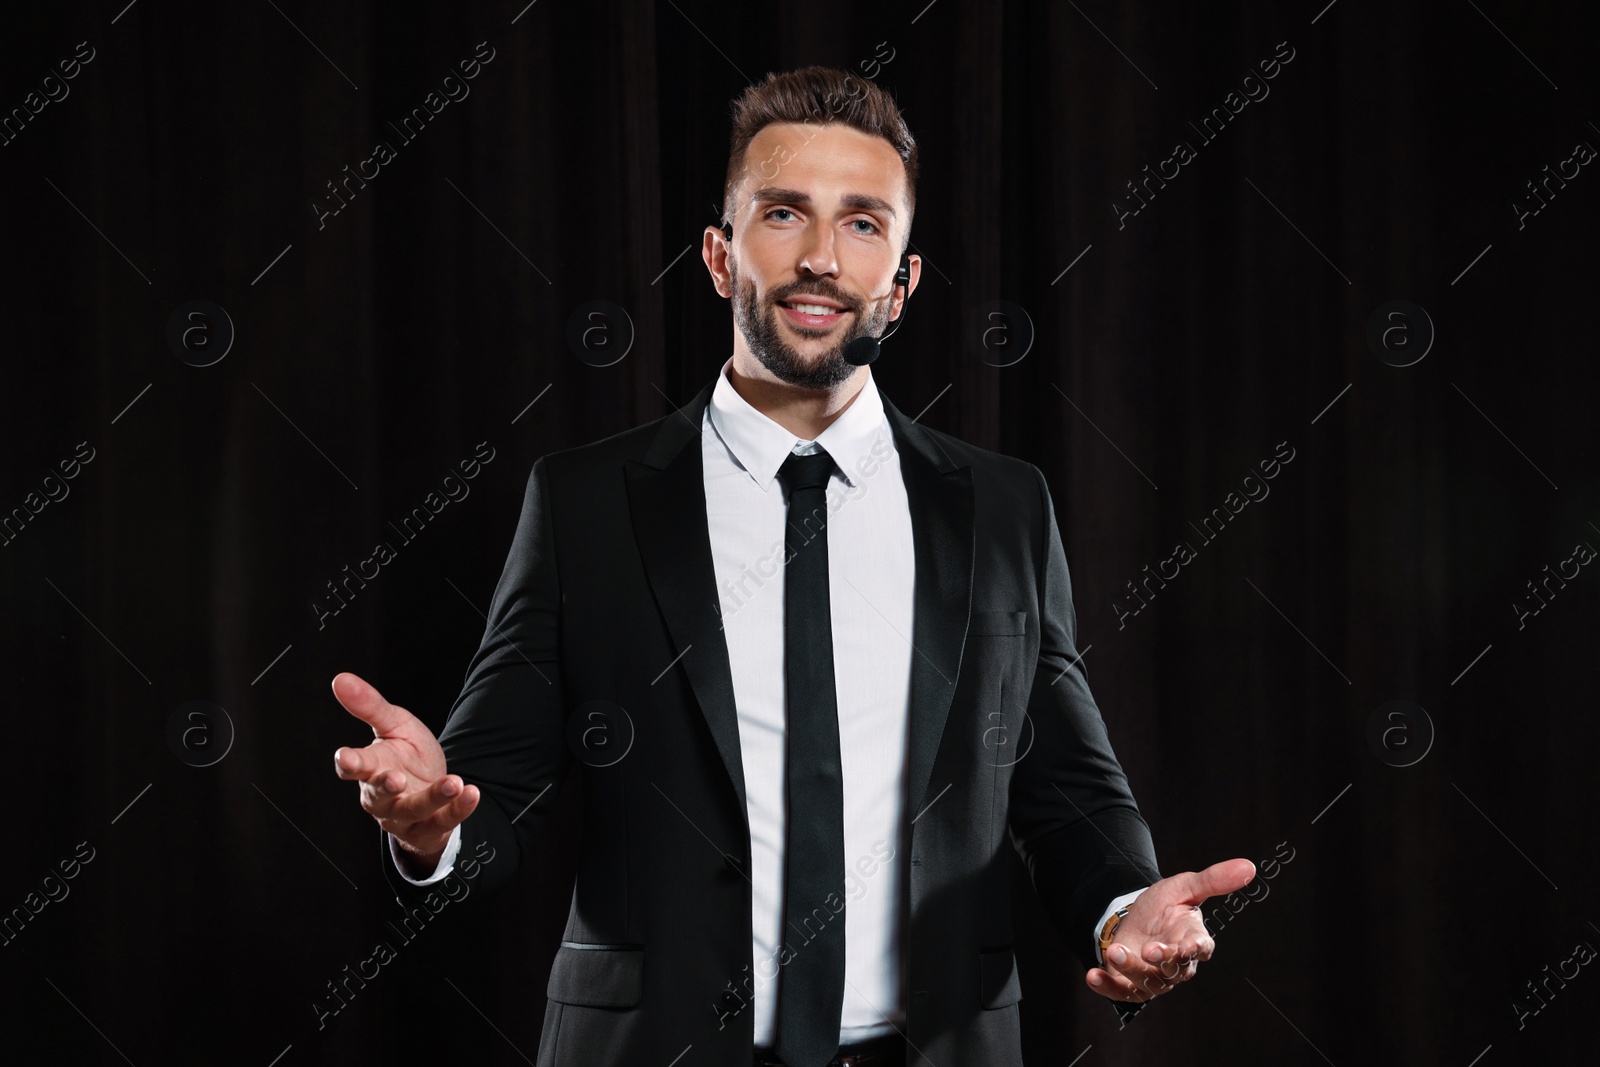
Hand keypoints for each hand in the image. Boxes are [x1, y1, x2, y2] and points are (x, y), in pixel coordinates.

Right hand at [330, 672, 478, 865]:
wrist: (434, 785)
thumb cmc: (406, 755)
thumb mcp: (393, 724)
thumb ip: (370, 706)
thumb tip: (340, 679)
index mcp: (370, 768)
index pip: (353, 767)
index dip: (348, 763)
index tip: (345, 757)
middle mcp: (381, 797)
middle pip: (377, 796)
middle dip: (385, 788)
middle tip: (396, 779)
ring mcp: (404, 816)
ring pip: (413, 810)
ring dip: (432, 797)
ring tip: (453, 783)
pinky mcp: (428, 829)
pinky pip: (443, 822)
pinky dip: (458, 809)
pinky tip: (470, 793)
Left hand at [1085, 857, 1255, 1003]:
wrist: (1132, 916)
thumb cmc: (1163, 905)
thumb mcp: (1184, 886)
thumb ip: (1214, 880)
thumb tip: (1249, 866)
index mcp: (1193, 940)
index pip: (1200, 949)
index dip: (1195, 950)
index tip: (1189, 947)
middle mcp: (1176, 964)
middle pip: (1174, 970)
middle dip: (1161, 961)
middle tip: (1147, 949)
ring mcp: (1153, 977)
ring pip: (1148, 982)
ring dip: (1131, 969)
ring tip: (1116, 950)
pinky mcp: (1129, 984)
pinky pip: (1120, 992)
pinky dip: (1107, 987)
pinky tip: (1093, 976)